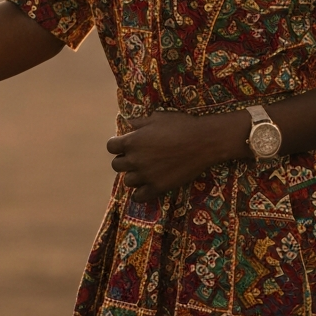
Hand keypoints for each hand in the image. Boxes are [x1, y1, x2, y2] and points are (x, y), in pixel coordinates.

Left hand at [106, 110, 249, 201]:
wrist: (204, 141)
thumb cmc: (180, 125)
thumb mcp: (156, 118)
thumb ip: (139, 123)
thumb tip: (128, 123)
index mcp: (131, 141)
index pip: (111, 146)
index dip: (117, 145)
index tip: (125, 145)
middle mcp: (135, 159)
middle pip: (116, 165)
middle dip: (124, 160)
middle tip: (136, 158)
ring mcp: (146, 175)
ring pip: (128, 181)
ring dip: (133, 176)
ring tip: (144, 171)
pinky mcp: (159, 187)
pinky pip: (140, 197)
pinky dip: (140, 193)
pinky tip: (146, 187)